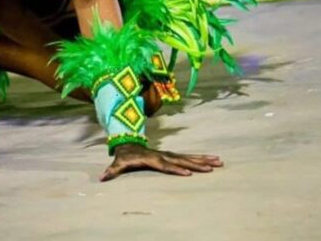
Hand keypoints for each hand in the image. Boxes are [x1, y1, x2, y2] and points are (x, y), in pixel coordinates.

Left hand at [101, 143, 221, 180]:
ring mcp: (169, 154)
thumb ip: (111, 171)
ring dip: (204, 159)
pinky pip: (188, 157)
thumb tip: (101, 177)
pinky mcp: (173, 155)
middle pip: (182, 160)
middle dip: (197, 163)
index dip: (175, 169)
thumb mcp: (118, 163)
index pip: (165, 165)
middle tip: (212, 166)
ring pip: (188, 157)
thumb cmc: (125, 157)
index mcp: (153, 159)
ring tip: (219, 162)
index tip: (188, 173)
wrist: (129, 142)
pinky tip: (212, 160)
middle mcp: (163, 155)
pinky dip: (201, 158)